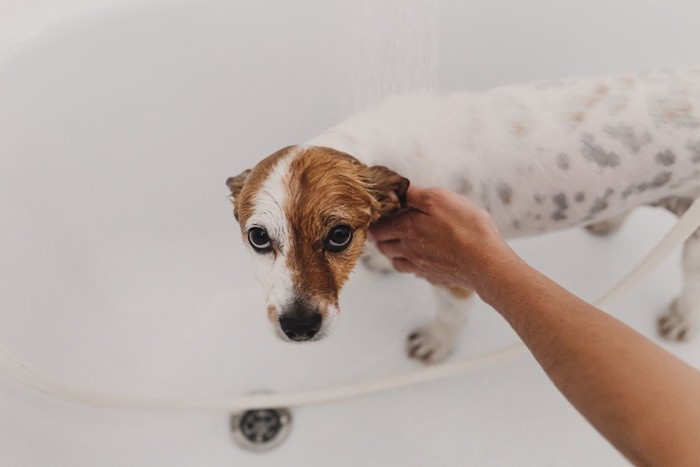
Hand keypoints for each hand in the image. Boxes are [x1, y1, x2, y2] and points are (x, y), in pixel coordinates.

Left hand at [369, 186, 516, 291]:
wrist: (486, 263)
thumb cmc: (466, 227)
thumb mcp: (439, 199)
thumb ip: (413, 194)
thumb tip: (394, 191)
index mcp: (406, 229)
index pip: (378, 227)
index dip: (375, 221)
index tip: (377, 215)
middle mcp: (408, 250)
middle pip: (383, 246)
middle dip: (381, 236)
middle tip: (386, 226)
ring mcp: (420, 266)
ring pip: (396, 261)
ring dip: (393, 251)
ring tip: (399, 242)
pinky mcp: (434, 276)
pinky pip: (414, 272)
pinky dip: (411, 265)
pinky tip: (420, 258)